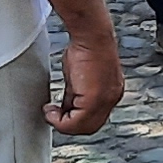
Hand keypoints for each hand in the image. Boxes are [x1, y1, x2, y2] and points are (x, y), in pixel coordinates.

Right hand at [49, 22, 123, 136]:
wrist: (91, 35)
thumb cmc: (86, 48)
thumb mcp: (79, 77)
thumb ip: (75, 94)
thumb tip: (65, 107)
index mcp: (111, 92)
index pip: (94, 117)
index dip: (75, 119)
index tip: (60, 113)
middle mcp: (112, 98)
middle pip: (90, 126)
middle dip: (68, 125)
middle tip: (53, 116)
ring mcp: (105, 100)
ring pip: (83, 127)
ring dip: (63, 124)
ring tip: (51, 113)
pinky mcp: (95, 99)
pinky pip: (76, 122)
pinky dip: (60, 121)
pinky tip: (51, 111)